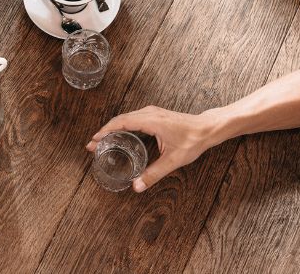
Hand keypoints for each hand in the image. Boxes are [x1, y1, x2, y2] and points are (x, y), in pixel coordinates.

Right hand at [86, 106, 223, 191]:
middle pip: (120, 119)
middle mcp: (149, 113)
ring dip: (113, 128)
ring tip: (102, 141)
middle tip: (92, 145)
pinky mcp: (155, 115)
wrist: (207, 128)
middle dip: (104, 132)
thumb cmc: (193, 140)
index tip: (93, 140)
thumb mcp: (173, 160)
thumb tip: (137, 186)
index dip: (105, 131)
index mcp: (151, 120)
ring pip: (126, 118)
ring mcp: (152, 113)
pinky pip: (133, 118)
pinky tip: (120, 136)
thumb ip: (154, 173)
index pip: (121, 122)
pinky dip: (122, 126)